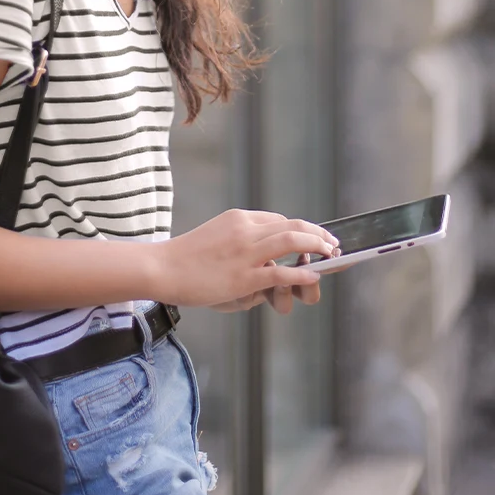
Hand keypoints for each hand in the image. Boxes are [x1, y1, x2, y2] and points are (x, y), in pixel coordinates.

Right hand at [156, 209, 337, 308]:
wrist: (162, 268)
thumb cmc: (187, 258)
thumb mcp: (217, 238)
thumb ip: (243, 246)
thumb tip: (266, 263)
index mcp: (239, 218)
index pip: (279, 220)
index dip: (301, 230)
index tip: (313, 239)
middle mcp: (245, 230)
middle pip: (293, 226)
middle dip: (318, 234)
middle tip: (333, 244)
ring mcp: (246, 253)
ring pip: (292, 241)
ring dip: (317, 247)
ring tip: (330, 255)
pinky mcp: (244, 276)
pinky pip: (281, 271)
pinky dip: (302, 272)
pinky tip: (313, 275)